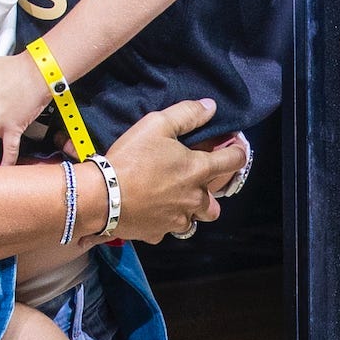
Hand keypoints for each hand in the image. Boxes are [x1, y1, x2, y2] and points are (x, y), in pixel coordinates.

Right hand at [98, 100, 242, 242]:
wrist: (101, 195)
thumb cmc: (131, 158)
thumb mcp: (157, 125)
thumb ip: (187, 114)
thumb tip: (210, 107)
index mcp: (198, 170)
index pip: (234, 161)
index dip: (238, 153)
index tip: (235, 149)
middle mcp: (193, 199)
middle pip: (215, 205)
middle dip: (209, 196)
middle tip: (193, 184)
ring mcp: (176, 219)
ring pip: (193, 221)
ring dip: (187, 212)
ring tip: (172, 200)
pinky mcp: (157, 233)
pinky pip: (166, 230)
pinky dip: (161, 222)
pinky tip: (149, 211)